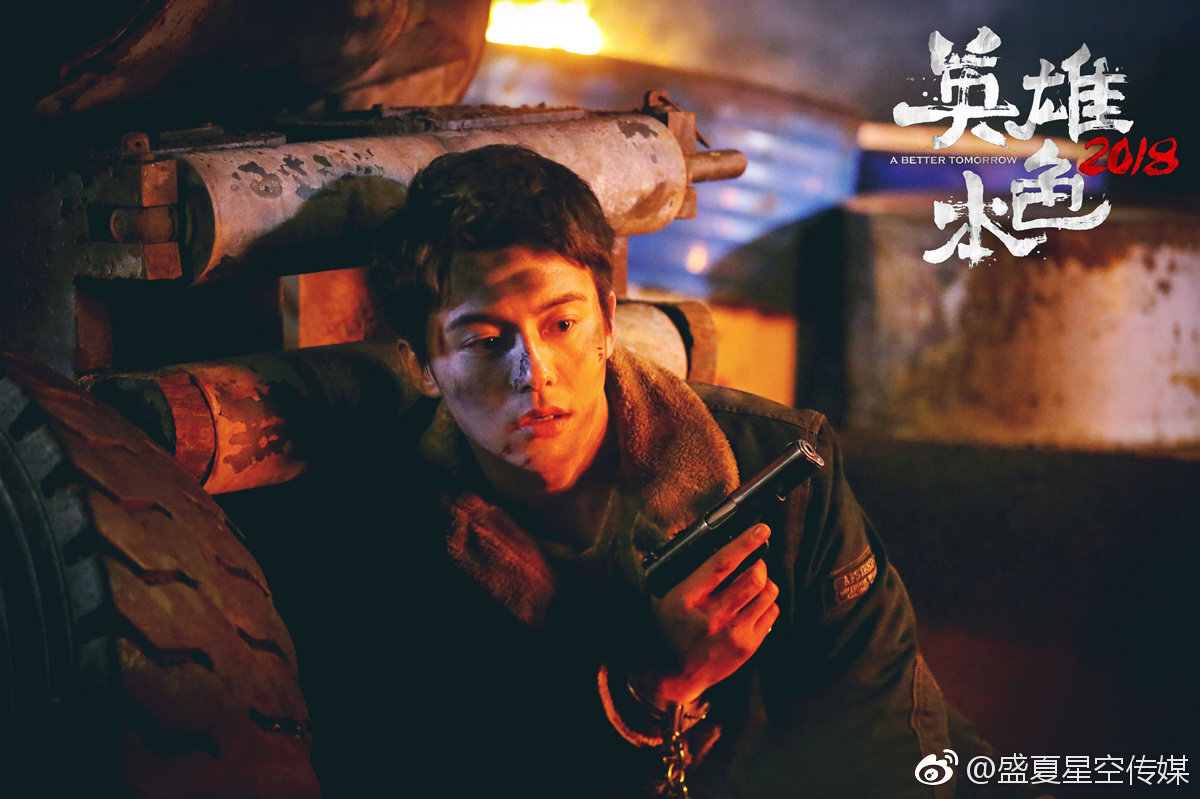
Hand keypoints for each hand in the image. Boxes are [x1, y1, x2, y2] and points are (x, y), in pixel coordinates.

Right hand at [634, 523, 779, 706]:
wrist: (671, 677)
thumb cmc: (667, 631)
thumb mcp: (667, 598)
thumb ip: (690, 574)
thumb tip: (716, 546)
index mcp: (688, 598)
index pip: (722, 563)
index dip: (744, 543)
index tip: (760, 529)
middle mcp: (713, 615)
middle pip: (754, 577)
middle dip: (759, 562)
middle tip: (755, 561)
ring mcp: (734, 633)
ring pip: (768, 594)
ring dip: (766, 582)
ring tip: (755, 583)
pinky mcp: (748, 647)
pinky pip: (772, 613)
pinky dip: (768, 603)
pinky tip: (754, 604)